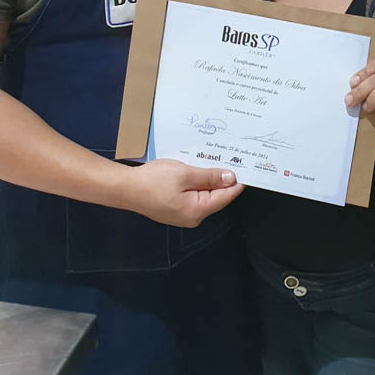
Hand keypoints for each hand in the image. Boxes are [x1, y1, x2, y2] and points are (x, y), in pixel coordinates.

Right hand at [122, 158, 243, 226]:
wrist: (126, 188)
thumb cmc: (154, 180)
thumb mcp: (185, 174)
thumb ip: (210, 177)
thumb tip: (232, 179)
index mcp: (198, 211)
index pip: (226, 196)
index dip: (239, 181)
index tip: (249, 166)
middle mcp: (193, 217)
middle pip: (217, 196)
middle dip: (225, 178)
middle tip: (235, 158)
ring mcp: (184, 214)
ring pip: (206, 195)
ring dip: (211, 179)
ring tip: (219, 159)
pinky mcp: (176, 208)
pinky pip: (194, 195)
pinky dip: (199, 182)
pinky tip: (200, 169)